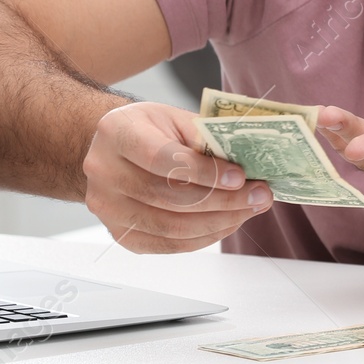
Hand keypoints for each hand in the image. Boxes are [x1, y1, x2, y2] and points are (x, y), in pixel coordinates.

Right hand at [83, 101, 272, 252]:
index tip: (241, 177)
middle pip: (167, 197)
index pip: (161, 158)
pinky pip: (167, 245)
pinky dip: (205, 237)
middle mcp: (104, 172)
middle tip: (259, 195)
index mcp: (117, 133)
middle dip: (223, 200)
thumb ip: (207, 138)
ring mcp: (108, 207)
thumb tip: (250, 162)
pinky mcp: (121, 234)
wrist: (116, 147)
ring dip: (220, 222)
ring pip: (169, 227)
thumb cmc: (151, 129)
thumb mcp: (177, 118)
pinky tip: (228, 222)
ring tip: (250, 209)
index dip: (204, 172)